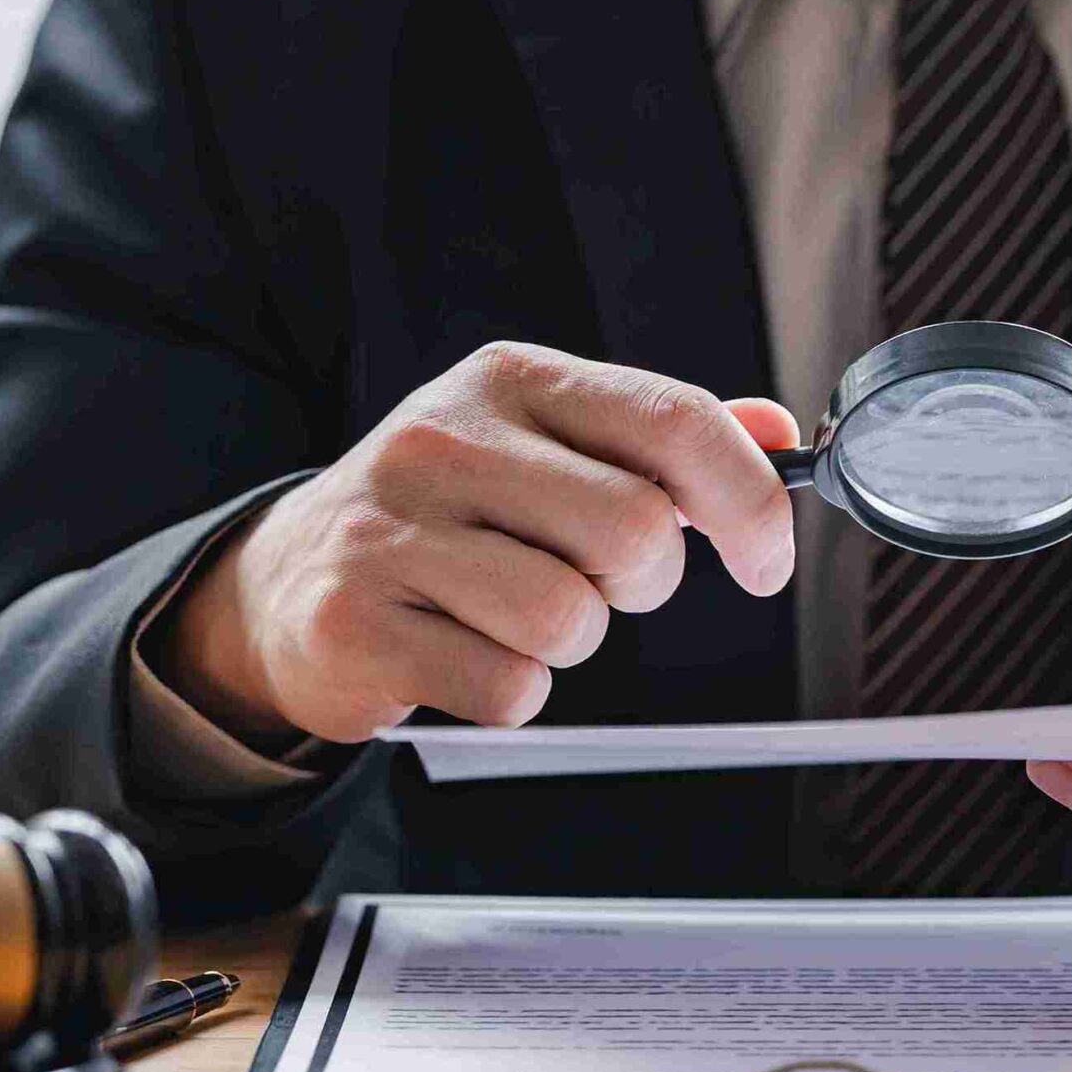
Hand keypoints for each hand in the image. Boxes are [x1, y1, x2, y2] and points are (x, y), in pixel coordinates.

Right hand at [160, 341, 798, 742]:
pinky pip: (506, 687)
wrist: (290, 580)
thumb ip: (662, 440)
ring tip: (514, 615)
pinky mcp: (356, 622)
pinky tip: (462, 651)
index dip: (748, 503)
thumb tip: (781, 436)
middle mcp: (444, 437)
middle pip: (634, 530)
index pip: (674, 421)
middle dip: (643, 581)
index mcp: (512, 379)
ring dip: (571, 642)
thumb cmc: (452, 515)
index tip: (764, 562)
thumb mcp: (549, 446)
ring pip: (568, 617)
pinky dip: (511, 692)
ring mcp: (390, 529)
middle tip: (595, 583)